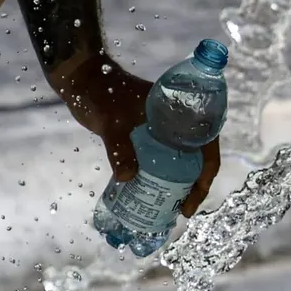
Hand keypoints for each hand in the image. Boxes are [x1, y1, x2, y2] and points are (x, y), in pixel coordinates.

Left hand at [53, 55, 220, 216]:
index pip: (206, 142)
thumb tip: (129, 178)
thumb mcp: (111, 123)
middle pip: (197, 155)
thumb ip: (120, 148)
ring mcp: (160, 128)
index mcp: (178, 110)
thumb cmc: (101, 94)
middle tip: (184, 209)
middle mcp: (174, 120)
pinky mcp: (145, 135)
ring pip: (180, 158)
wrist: (83, 81)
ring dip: (181, 182)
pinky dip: (161, 176)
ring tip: (174, 207)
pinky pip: (161, 158)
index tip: (195, 196)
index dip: (207, 172)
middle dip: (196, 183)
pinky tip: (154, 194)